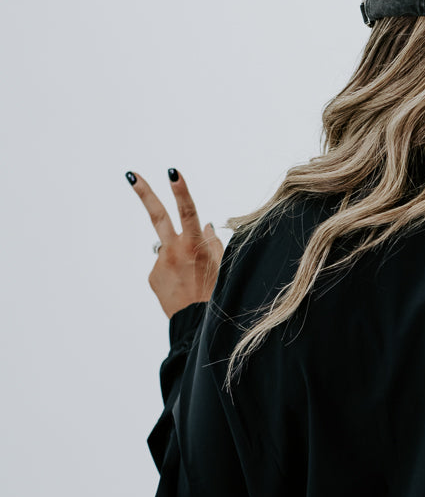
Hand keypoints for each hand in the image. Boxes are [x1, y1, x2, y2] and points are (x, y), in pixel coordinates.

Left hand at [127, 168, 223, 318]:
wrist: (198, 325)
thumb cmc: (217, 293)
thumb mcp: (222, 265)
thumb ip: (213, 242)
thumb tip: (206, 226)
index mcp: (195, 245)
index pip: (188, 211)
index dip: (181, 190)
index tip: (172, 171)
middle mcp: (174, 251)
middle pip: (158, 215)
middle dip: (145, 192)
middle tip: (131, 174)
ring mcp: (160, 264)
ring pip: (169, 249)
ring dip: (178, 257)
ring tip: (191, 280)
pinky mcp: (153, 276)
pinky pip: (164, 267)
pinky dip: (173, 273)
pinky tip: (182, 287)